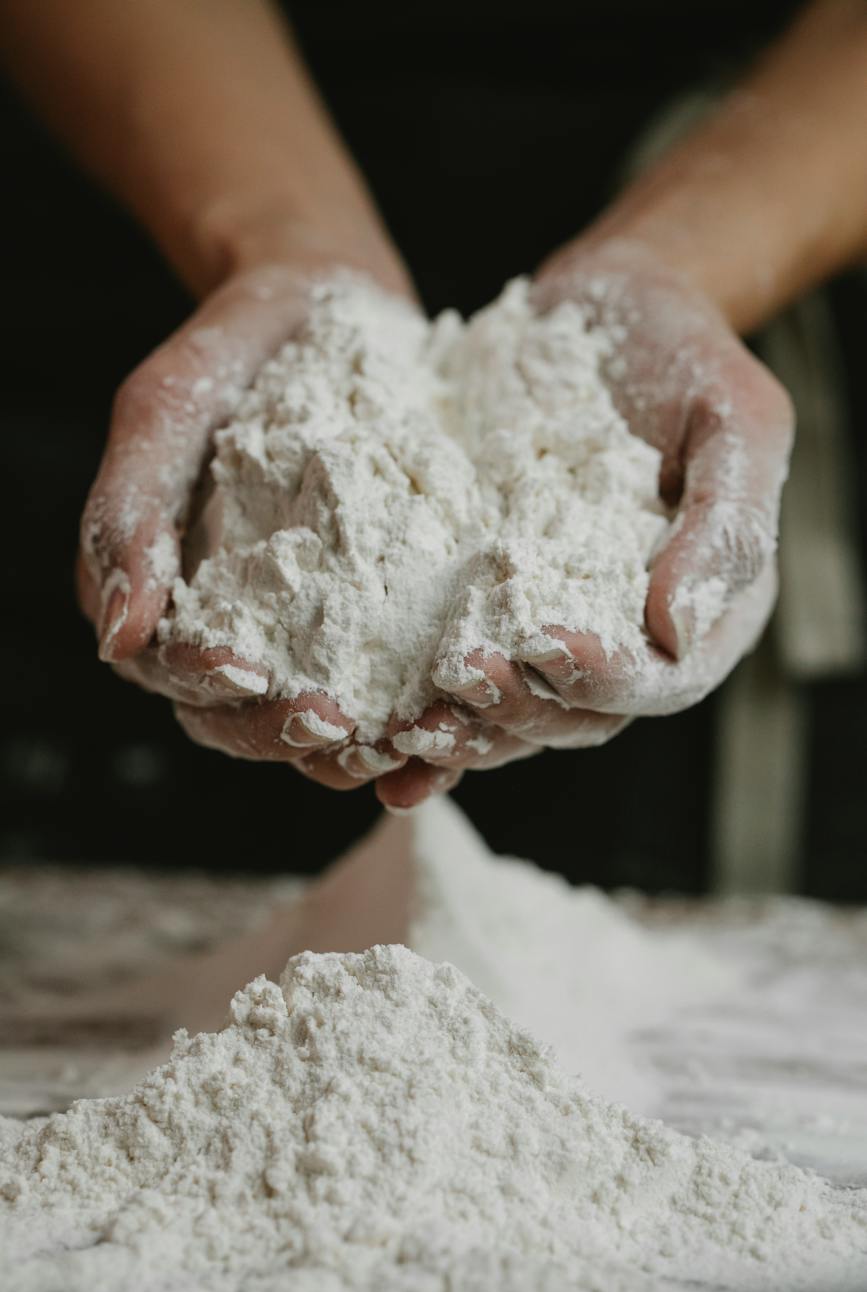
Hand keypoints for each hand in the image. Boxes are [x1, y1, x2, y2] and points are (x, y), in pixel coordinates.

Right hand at [77, 243, 463, 804]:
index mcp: (164, 592)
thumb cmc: (231, 349)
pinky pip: (389, 682)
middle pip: (239, 717)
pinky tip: (452, 714)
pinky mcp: (374, 616)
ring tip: (402, 740)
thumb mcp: (165, 410)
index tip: (246, 671)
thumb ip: (127, 513)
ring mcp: (305, 629)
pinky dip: (413, 710)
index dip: (202, 682)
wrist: (327, 303)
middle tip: (338, 727)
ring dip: (353, 746)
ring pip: (314, 721)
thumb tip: (117, 635)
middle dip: (282, 731)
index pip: (167, 666)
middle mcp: (231, 625)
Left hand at [375, 239, 793, 807]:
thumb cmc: (687, 353)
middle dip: (514, 710)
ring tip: (398, 725)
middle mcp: (624, 634)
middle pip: (574, 713)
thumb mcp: (735, 418)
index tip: (547, 645)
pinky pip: (450, 657)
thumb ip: (727, 523)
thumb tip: (679, 633)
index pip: (658, 678)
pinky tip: (363, 708)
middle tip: (454, 685)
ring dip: (456, 726)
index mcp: (702, 611)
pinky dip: (413, 691)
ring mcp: (549, 620)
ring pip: (508, 705)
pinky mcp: (485, 599)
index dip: (603, 678)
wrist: (602, 304)